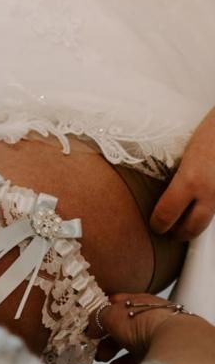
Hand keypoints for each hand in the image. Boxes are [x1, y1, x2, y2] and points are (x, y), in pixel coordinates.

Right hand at [90, 293, 188, 363]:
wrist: (172, 341)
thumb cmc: (142, 321)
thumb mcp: (112, 315)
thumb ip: (98, 318)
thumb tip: (91, 324)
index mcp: (138, 300)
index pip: (118, 304)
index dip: (102, 313)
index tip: (91, 324)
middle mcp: (148, 316)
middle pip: (122, 326)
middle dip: (106, 337)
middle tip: (94, 346)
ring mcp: (156, 336)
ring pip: (129, 344)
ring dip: (113, 352)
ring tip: (102, 360)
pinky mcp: (160, 355)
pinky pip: (138, 359)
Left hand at [150, 107, 214, 240]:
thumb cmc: (210, 130)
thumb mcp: (182, 151)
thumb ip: (175, 174)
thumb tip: (159, 189)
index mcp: (189, 180)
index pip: (167, 214)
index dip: (158, 224)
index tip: (155, 224)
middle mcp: (209, 192)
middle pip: (191, 228)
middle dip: (179, 233)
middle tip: (169, 231)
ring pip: (207, 221)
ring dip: (195, 225)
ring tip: (184, 222)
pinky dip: (208, 211)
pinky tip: (201, 205)